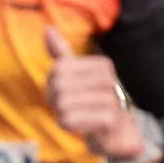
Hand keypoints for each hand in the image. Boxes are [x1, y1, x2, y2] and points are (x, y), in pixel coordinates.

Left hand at [43, 27, 142, 162]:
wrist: (116, 133)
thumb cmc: (92, 102)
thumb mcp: (77, 75)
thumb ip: (62, 53)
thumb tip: (47, 29)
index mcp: (103, 65)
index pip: (59, 68)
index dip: (53, 82)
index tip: (65, 91)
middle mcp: (110, 80)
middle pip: (59, 85)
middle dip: (55, 100)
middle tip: (66, 107)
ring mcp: (111, 101)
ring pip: (63, 104)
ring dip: (61, 114)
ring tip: (75, 116)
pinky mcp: (108, 121)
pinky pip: (69, 120)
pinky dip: (67, 125)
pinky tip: (79, 126)